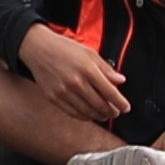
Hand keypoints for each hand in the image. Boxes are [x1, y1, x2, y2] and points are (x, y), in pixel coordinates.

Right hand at [19, 23, 133, 125]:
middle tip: (116, 112)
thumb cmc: (63, 48)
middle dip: (111, 111)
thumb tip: (120, 80)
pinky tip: (89, 114)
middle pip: (100, 105)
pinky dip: (84, 116)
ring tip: (104, 114)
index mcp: (87, 69)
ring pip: (87, 112)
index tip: (125, 107)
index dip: (120, 102)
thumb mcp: (89, 53)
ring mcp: (63, 92)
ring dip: (99, 115)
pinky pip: (73, 113)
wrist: (38, 48)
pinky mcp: (54, 98)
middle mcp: (76, 82)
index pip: (110, 92)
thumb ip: (106, 68)